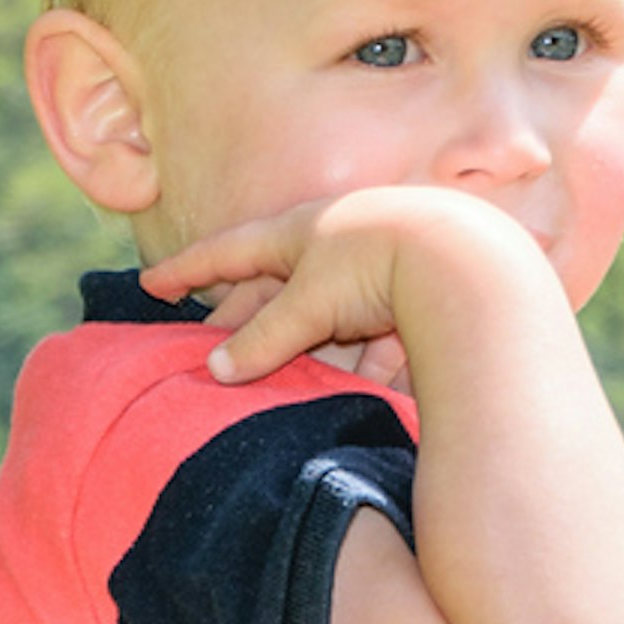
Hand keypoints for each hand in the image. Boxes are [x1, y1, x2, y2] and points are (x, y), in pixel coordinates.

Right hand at [141, 187, 544, 386]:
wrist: (471, 263)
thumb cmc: (380, 262)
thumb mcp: (310, 299)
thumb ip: (264, 336)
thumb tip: (217, 368)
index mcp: (303, 229)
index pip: (230, 249)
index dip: (190, 268)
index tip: (152, 284)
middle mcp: (338, 248)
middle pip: (277, 292)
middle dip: (247, 324)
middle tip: (212, 358)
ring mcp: (377, 277)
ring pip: (323, 323)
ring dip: (301, 354)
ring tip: (273, 391)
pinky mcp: (414, 310)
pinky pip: (369, 342)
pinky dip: (353, 366)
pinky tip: (343, 394)